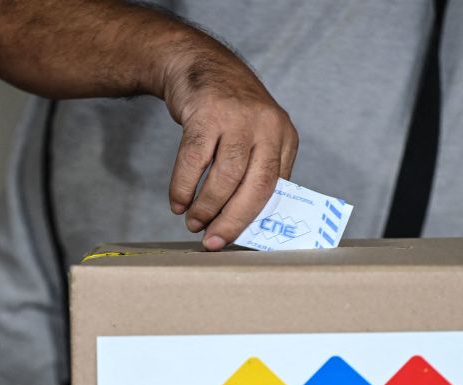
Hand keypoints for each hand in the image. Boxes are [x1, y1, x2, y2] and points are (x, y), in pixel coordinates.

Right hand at [161, 42, 297, 249]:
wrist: (200, 64)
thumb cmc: (229, 111)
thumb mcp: (257, 134)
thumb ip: (257, 171)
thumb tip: (245, 223)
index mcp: (285, 137)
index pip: (275, 188)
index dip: (254, 219)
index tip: (236, 239)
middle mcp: (267, 126)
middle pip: (255, 187)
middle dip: (232, 221)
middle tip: (213, 241)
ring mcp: (237, 118)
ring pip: (225, 177)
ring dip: (207, 207)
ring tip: (193, 222)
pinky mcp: (206, 113)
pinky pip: (194, 160)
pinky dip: (184, 187)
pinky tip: (178, 203)